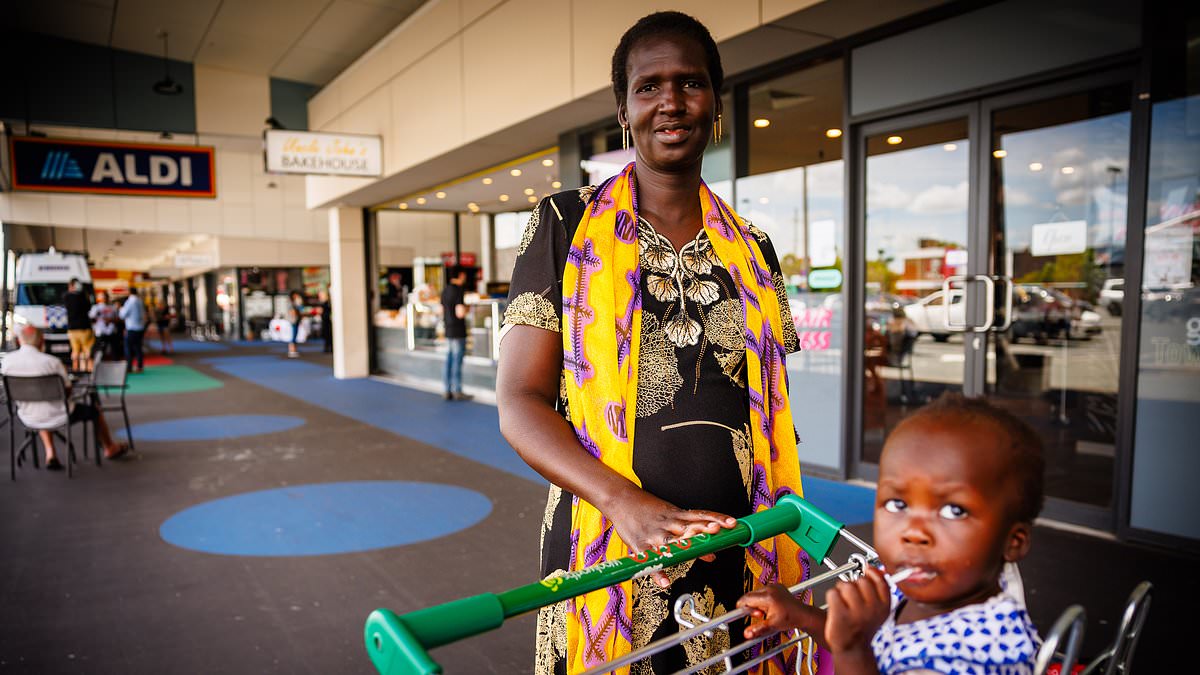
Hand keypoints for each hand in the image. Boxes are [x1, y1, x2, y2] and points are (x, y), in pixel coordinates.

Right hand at [605, 488, 734, 588]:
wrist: (620, 499)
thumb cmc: (647, 509)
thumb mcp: (670, 514)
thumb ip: (689, 529)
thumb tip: (713, 548)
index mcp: (676, 514)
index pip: (701, 515)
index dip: (717, 518)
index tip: (732, 523)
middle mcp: (668, 523)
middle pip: (689, 526)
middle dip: (703, 530)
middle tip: (718, 532)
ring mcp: (654, 534)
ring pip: (672, 541)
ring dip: (684, 547)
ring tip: (696, 553)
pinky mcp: (640, 544)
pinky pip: (650, 559)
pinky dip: (657, 571)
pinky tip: (665, 581)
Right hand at [737, 583, 825, 641]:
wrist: (803, 614)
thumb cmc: (791, 619)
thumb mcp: (773, 625)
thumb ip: (758, 629)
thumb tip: (747, 634)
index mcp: (768, 597)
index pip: (746, 599)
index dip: (741, 607)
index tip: (738, 613)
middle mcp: (770, 588)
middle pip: (750, 596)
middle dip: (751, 607)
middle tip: (759, 616)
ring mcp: (774, 586)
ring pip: (756, 594)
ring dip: (757, 603)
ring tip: (766, 612)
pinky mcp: (776, 586)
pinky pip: (763, 592)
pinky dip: (763, 600)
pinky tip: (770, 607)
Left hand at [824, 567, 890, 653]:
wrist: (852, 649)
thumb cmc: (862, 627)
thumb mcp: (877, 610)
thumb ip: (878, 589)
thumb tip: (873, 568)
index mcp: (884, 607)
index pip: (881, 581)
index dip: (873, 572)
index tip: (866, 569)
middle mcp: (873, 609)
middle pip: (861, 580)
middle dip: (853, 584)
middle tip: (850, 597)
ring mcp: (857, 612)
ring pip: (845, 585)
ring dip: (841, 591)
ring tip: (843, 603)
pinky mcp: (841, 615)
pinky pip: (833, 593)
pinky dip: (831, 598)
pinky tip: (835, 608)